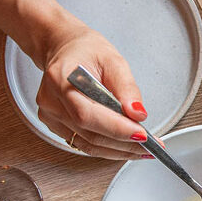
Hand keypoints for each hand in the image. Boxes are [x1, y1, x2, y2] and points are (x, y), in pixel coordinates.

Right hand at [36, 23, 151, 159]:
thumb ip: (127, 88)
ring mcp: (51, 116)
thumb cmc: (86, 51)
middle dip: (124, 143)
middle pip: (90, 134)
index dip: (117, 129)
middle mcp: (51, 101)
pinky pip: (84, 144)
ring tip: (142, 149)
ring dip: (119, 150)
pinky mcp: (55, 126)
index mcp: (61, 79)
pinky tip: (125, 146)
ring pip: (89, 145)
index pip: (88, 115)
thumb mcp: (113, 60)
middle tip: (150, 145)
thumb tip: (137, 114)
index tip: (142, 135)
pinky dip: (108, 148)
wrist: (66, 50)